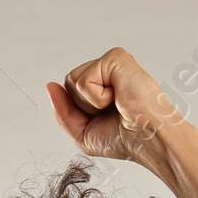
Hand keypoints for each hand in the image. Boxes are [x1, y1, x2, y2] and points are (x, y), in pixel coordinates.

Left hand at [46, 47, 179, 167]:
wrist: (148, 139)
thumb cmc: (125, 139)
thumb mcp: (83, 133)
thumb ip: (62, 111)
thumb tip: (50, 86)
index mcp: (101, 87)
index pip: (70, 92)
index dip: (78, 111)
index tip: (104, 121)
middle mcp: (106, 72)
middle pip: (69, 83)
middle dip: (82, 107)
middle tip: (110, 113)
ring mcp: (111, 63)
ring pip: (73, 80)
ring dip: (90, 103)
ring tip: (115, 105)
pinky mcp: (116, 58)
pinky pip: (85, 79)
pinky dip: (97, 97)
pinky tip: (118, 97)